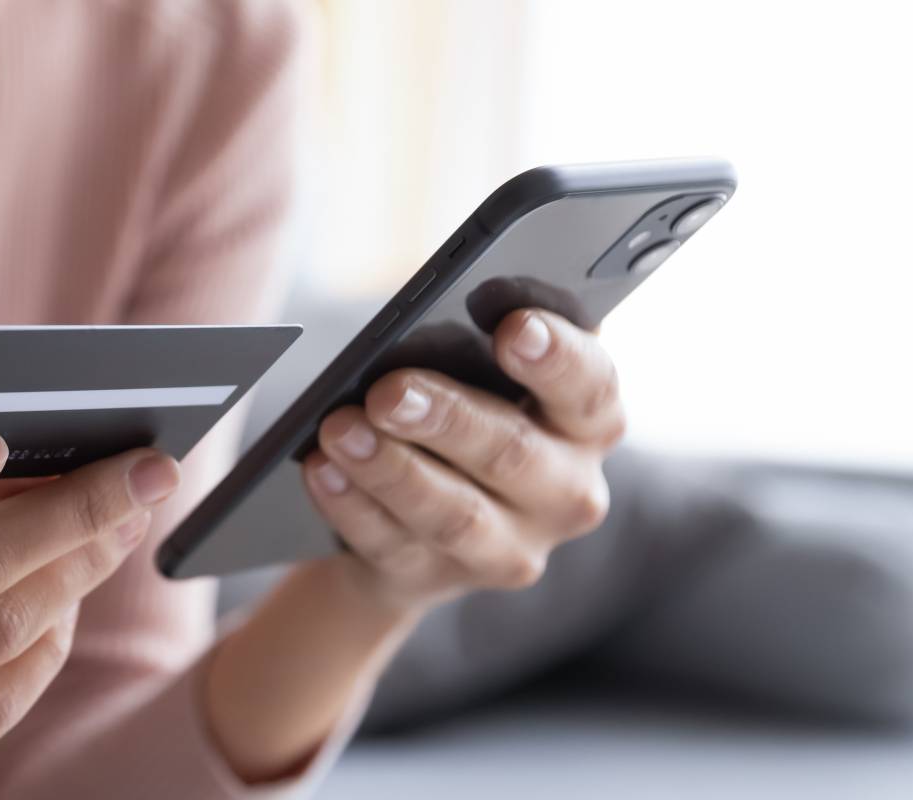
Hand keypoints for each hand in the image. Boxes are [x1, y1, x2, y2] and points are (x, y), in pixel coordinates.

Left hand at [300, 308, 623, 610]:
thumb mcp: (484, 372)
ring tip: (339, 429)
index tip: (513, 327)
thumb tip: (431, 315)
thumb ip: (479, 341)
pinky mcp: (440, 579)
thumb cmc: (462, 408)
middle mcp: (566, 492)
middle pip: (513, 453)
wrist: (422, 514)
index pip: (591, 386)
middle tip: (387, 391)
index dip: (557, 357)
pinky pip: (391, 544)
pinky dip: (351, 505)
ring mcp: (508, 547)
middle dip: (446, 418)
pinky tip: (320, 469)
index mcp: (588, 422)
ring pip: (452, 513)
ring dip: (390, 469)